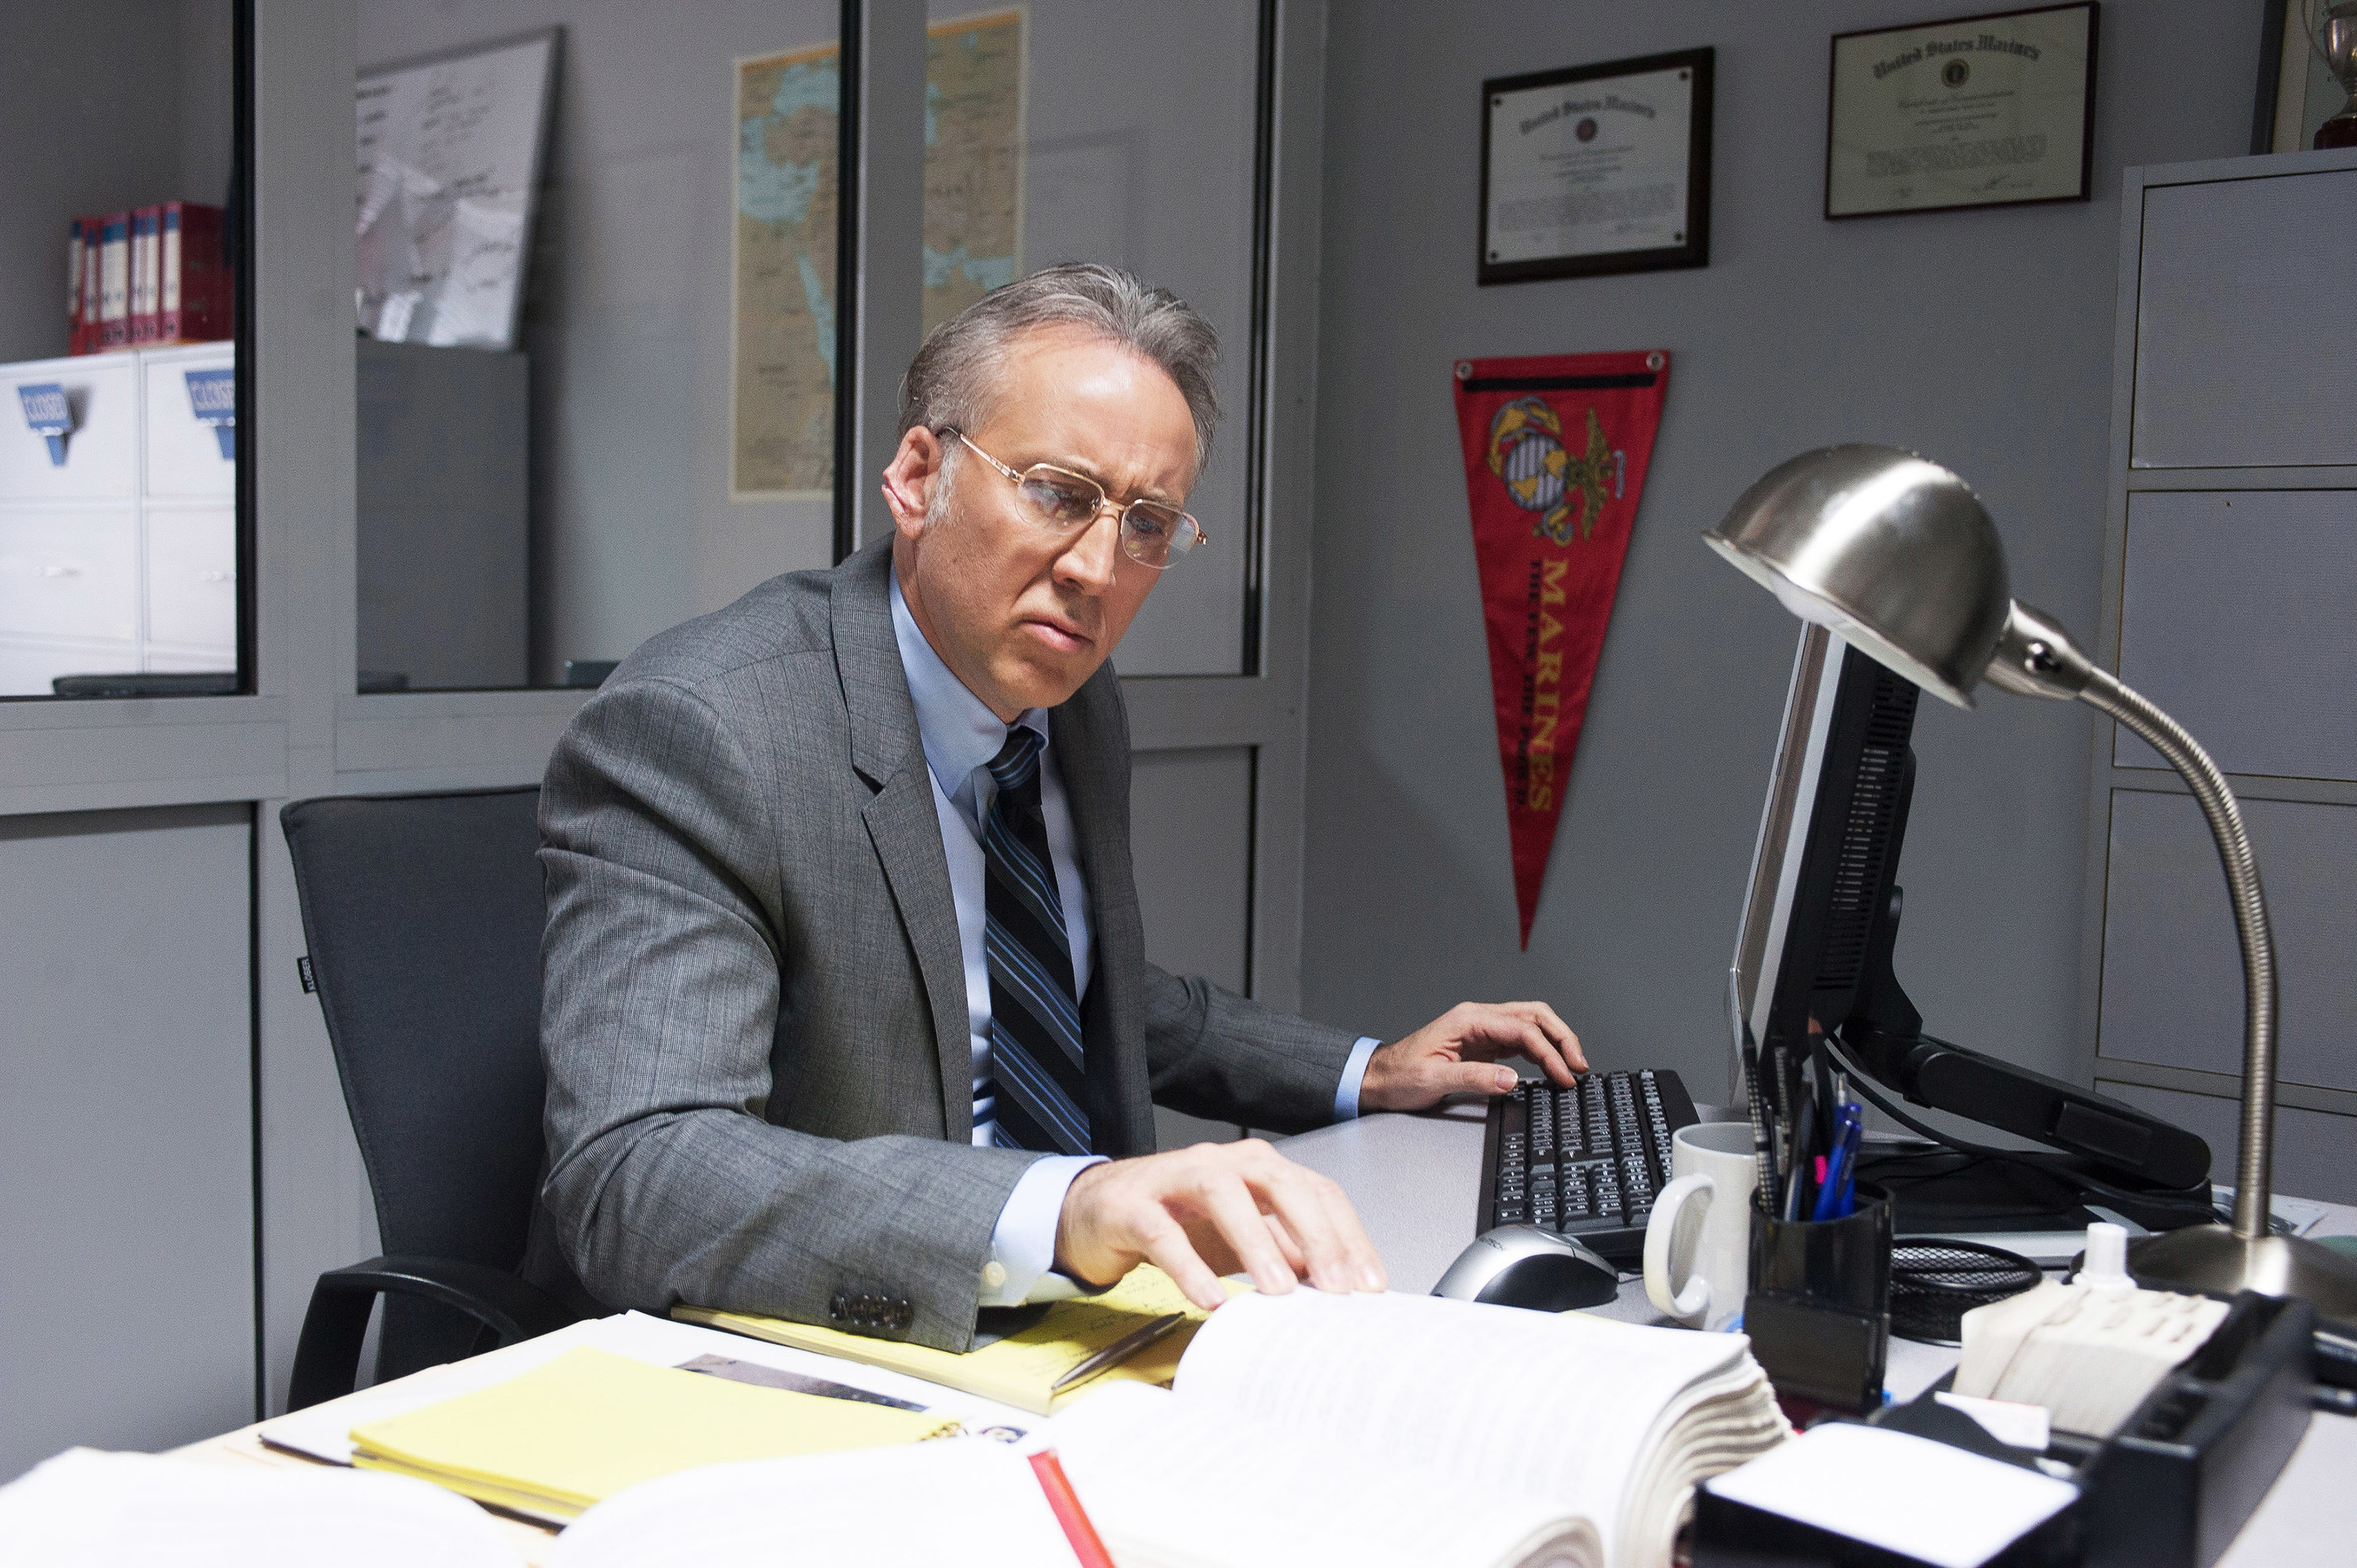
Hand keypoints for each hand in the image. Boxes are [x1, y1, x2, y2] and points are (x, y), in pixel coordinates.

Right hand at [1054, 1139, 1387, 1310]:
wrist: (1095, 1211)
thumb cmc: (1176, 1220)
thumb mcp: (1241, 1240)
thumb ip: (1286, 1253)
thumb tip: (1337, 1284)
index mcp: (1257, 1169)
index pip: (1317, 1191)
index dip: (1348, 1236)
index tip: (1369, 1285)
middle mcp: (1223, 1163)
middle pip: (1280, 1183)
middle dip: (1315, 1234)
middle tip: (1337, 1287)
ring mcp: (1176, 1178)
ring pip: (1224, 1196)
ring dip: (1257, 1244)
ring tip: (1279, 1293)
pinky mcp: (1133, 1204)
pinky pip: (1164, 1232)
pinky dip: (1189, 1266)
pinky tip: (1209, 1299)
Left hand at [1358, 1000, 1585, 1112]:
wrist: (1379, 1078)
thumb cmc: (1399, 1076)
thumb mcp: (1433, 1080)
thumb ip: (1475, 1078)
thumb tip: (1512, 1081)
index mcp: (1468, 1020)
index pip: (1522, 1030)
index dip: (1549, 1053)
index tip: (1565, 1076)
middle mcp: (1478, 1019)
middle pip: (1533, 1016)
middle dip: (1562, 1037)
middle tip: (1580, 1065)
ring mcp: (1481, 1030)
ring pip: (1530, 1025)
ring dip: (1555, 1043)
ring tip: (1573, 1067)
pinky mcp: (1483, 1044)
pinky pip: (1520, 1041)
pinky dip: (1540, 1052)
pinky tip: (1551, 1067)